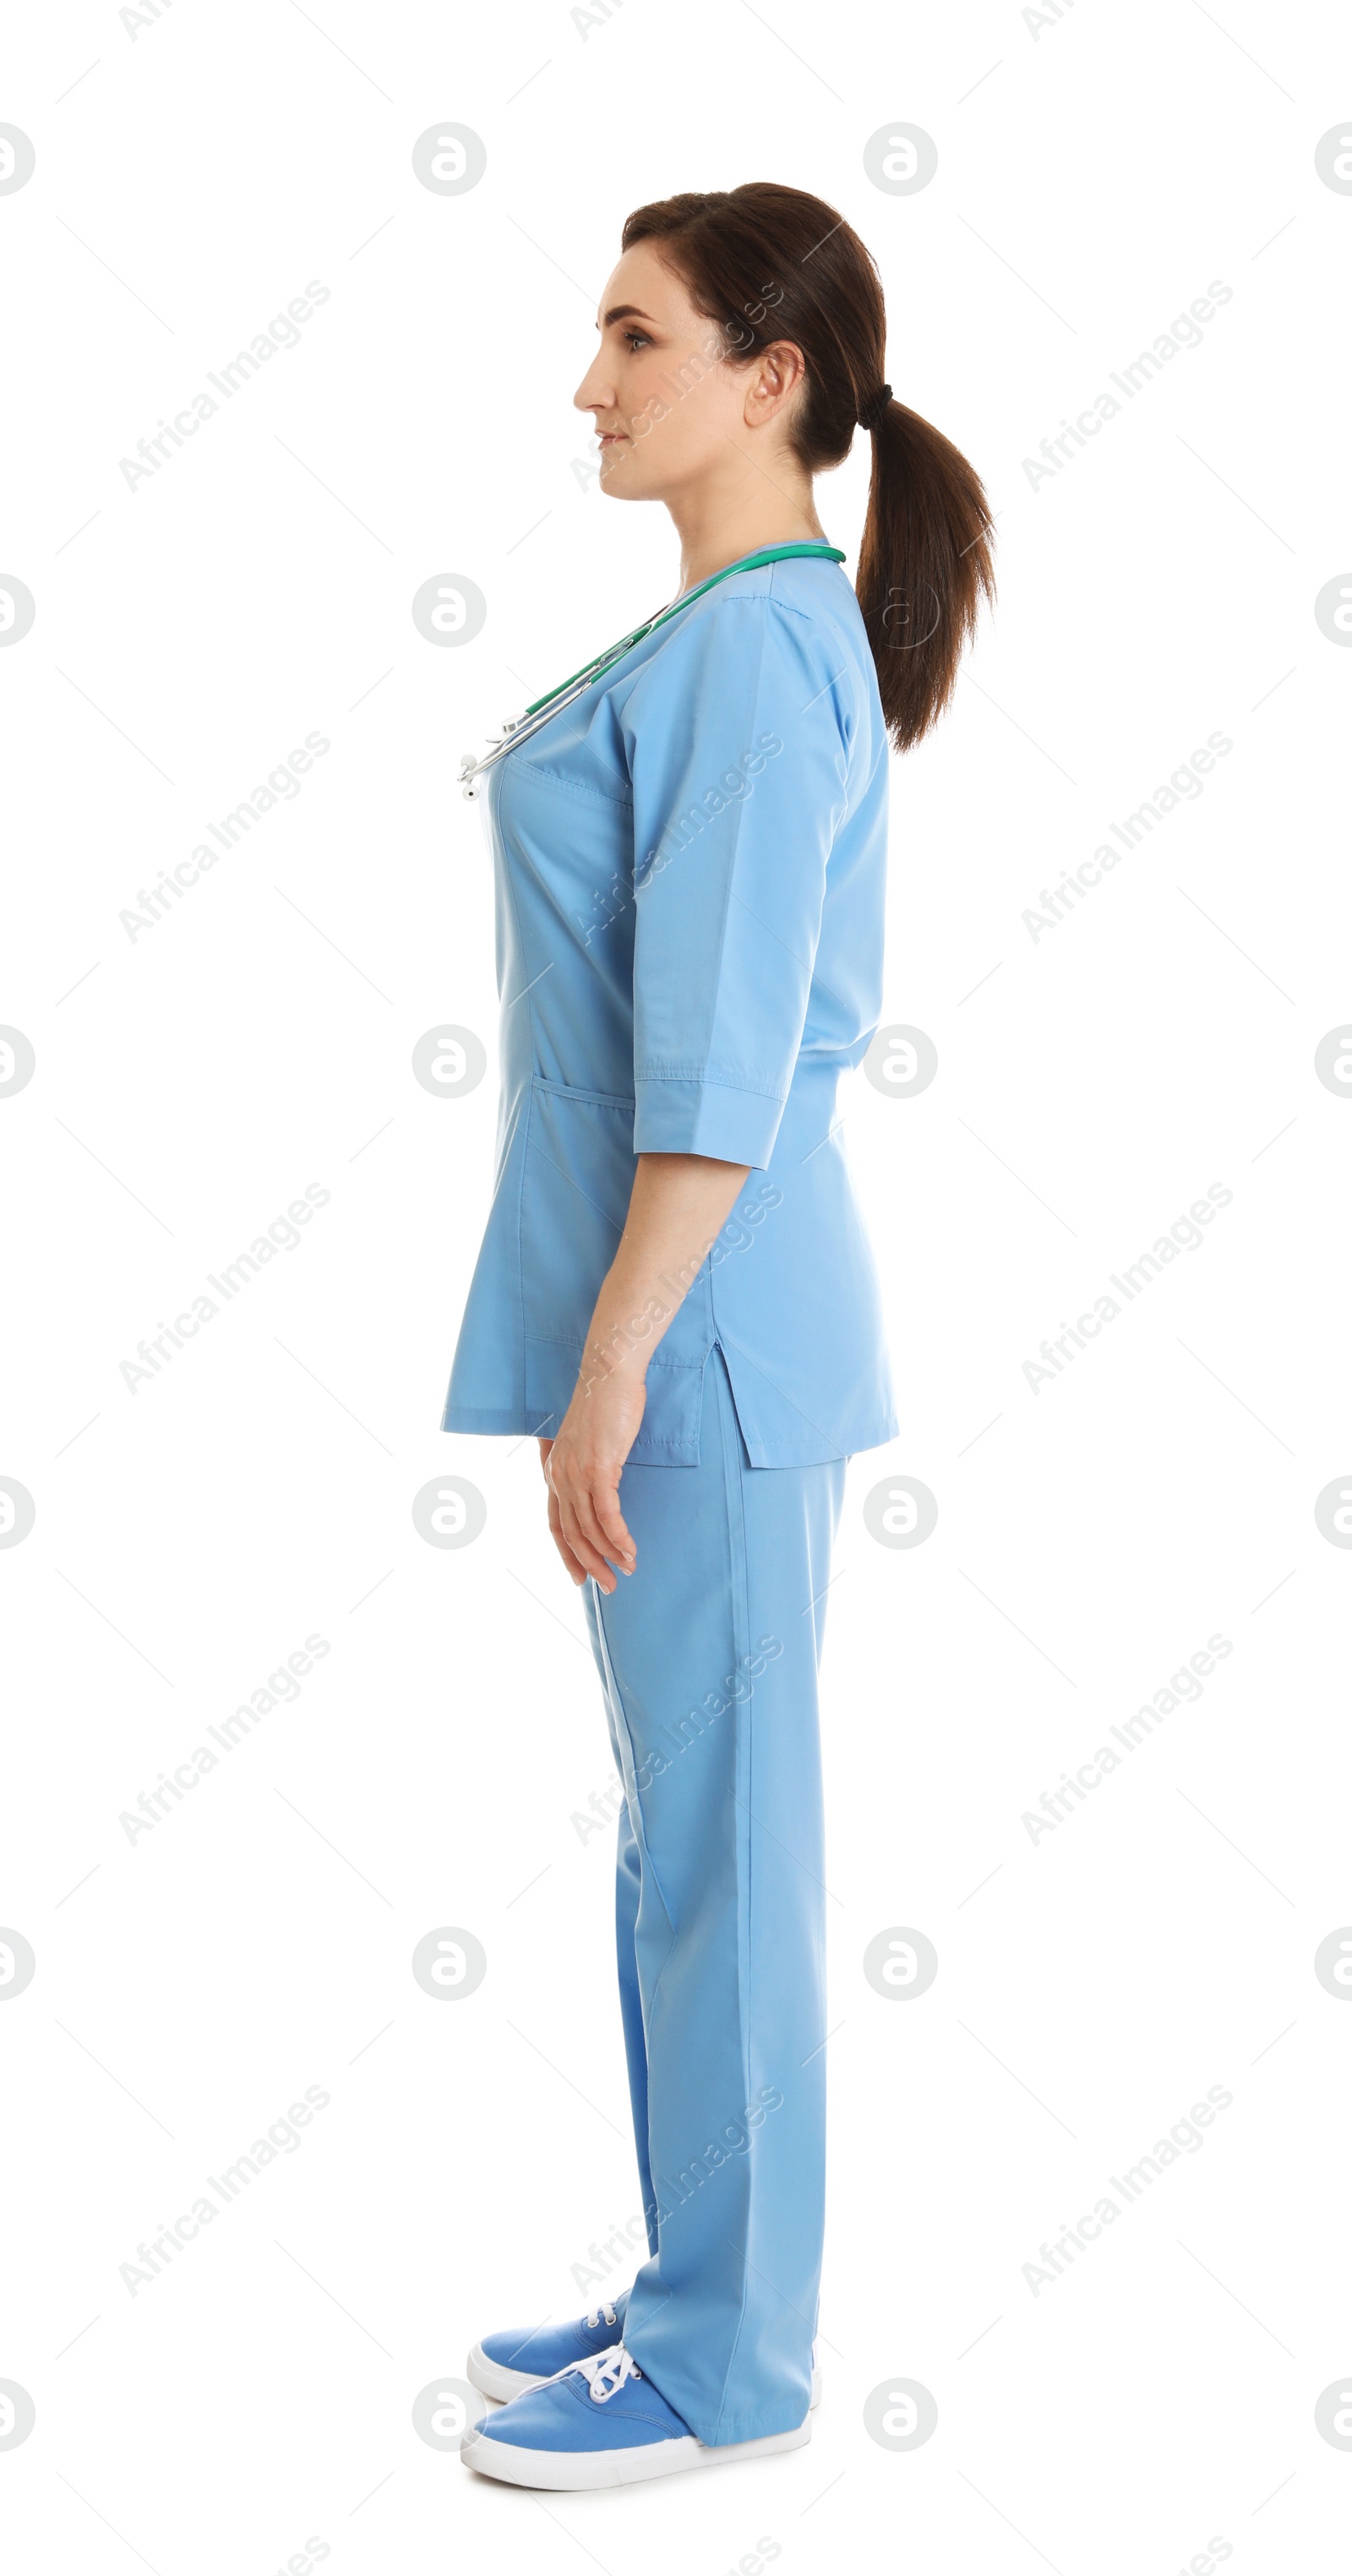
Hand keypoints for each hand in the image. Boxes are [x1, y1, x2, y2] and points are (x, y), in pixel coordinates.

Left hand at [538, 1365, 644, 1590]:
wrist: (609, 1374)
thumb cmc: (605, 1402)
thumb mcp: (588, 1439)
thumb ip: (587, 1462)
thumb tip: (599, 1483)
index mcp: (555, 1470)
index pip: (555, 1523)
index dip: (567, 1553)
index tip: (579, 1576)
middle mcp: (560, 1476)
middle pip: (571, 1533)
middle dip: (589, 1564)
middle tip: (608, 1586)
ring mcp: (577, 1473)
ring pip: (589, 1529)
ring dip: (609, 1555)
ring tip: (627, 1571)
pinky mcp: (598, 1468)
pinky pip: (607, 1515)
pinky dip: (619, 1537)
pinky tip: (630, 1550)